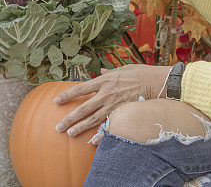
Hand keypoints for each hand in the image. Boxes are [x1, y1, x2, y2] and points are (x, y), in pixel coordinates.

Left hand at [53, 64, 171, 136]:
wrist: (155, 82)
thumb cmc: (138, 73)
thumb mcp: (120, 69)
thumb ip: (108, 73)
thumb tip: (101, 72)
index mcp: (103, 82)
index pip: (80, 89)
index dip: (67, 95)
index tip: (56, 101)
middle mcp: (106, 94)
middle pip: (83, 108)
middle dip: (69, 118)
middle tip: (58, 127)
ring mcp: (114, 105)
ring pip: (94, 119)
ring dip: (81, 127)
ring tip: (70, 133)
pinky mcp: (123, 113)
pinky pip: (109, 126)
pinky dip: (101, 134)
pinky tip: (93, 141)